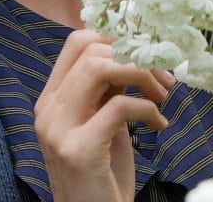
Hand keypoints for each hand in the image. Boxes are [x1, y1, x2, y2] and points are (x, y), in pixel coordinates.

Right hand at [34, 30, 173, 201]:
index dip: (116, 39)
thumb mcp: (101, 122)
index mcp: (51, 100)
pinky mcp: (80, 151)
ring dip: (142, 76)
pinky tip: (159, 124)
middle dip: (137, 58)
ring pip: (101, 68)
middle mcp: (48, 111)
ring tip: (162, 96)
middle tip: (164, 81)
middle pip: (92, 51)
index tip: (145, 55)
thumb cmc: (102, 172)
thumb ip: (106, 90)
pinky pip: (119, 106)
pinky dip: (147, 108)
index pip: (77, 42)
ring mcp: (59, 130)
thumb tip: (134, 55)